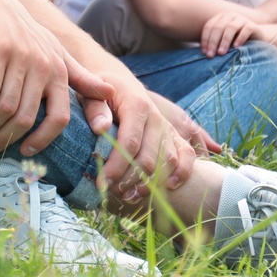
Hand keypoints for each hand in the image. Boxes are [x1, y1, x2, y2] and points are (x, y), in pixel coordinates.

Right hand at [0, 0, 114, 156]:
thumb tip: (110, 94)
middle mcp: (43, 64)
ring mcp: (20, 56)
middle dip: (6, 139)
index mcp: (60, 70)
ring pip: (6, 108)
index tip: (25, 151)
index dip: (43, 140)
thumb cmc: (21, 30)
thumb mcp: (55, 50)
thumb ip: (80, 76)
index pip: (60, 118)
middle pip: (27, 117)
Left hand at [94, 84, 207, 202]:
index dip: (116, 167)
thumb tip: (100, 128)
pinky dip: (182, 172)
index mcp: (136, 105)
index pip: (129, 143)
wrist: (118, 80)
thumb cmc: (100, 92)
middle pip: (148, 157)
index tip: (101, 183)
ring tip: (129, 196)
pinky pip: (186, 154)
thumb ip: (95, 109)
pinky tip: (168, 187)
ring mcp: (167, 127)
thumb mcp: (91, 94)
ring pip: (167, 161)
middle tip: (110, 192)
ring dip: (151, 183)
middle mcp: (156, 118)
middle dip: (129, 180)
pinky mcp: (173, 134)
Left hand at [200, 11, 259, 56]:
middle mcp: (230, 16)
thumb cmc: (237, 40)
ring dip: (224, 41)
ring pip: (230, 28)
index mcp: (220, 17)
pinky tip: (236, 47)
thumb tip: (204, 53)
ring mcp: (242, 19)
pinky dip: (240, 38)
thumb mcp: (225, 40)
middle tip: (210, 55)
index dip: (205, 39)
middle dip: (213, 41)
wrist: (258, 37)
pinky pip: (246, 30)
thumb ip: (215, 42)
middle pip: (218, 27)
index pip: (209, 26)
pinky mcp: (253, 25)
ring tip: (221, 52)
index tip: (204, 52)